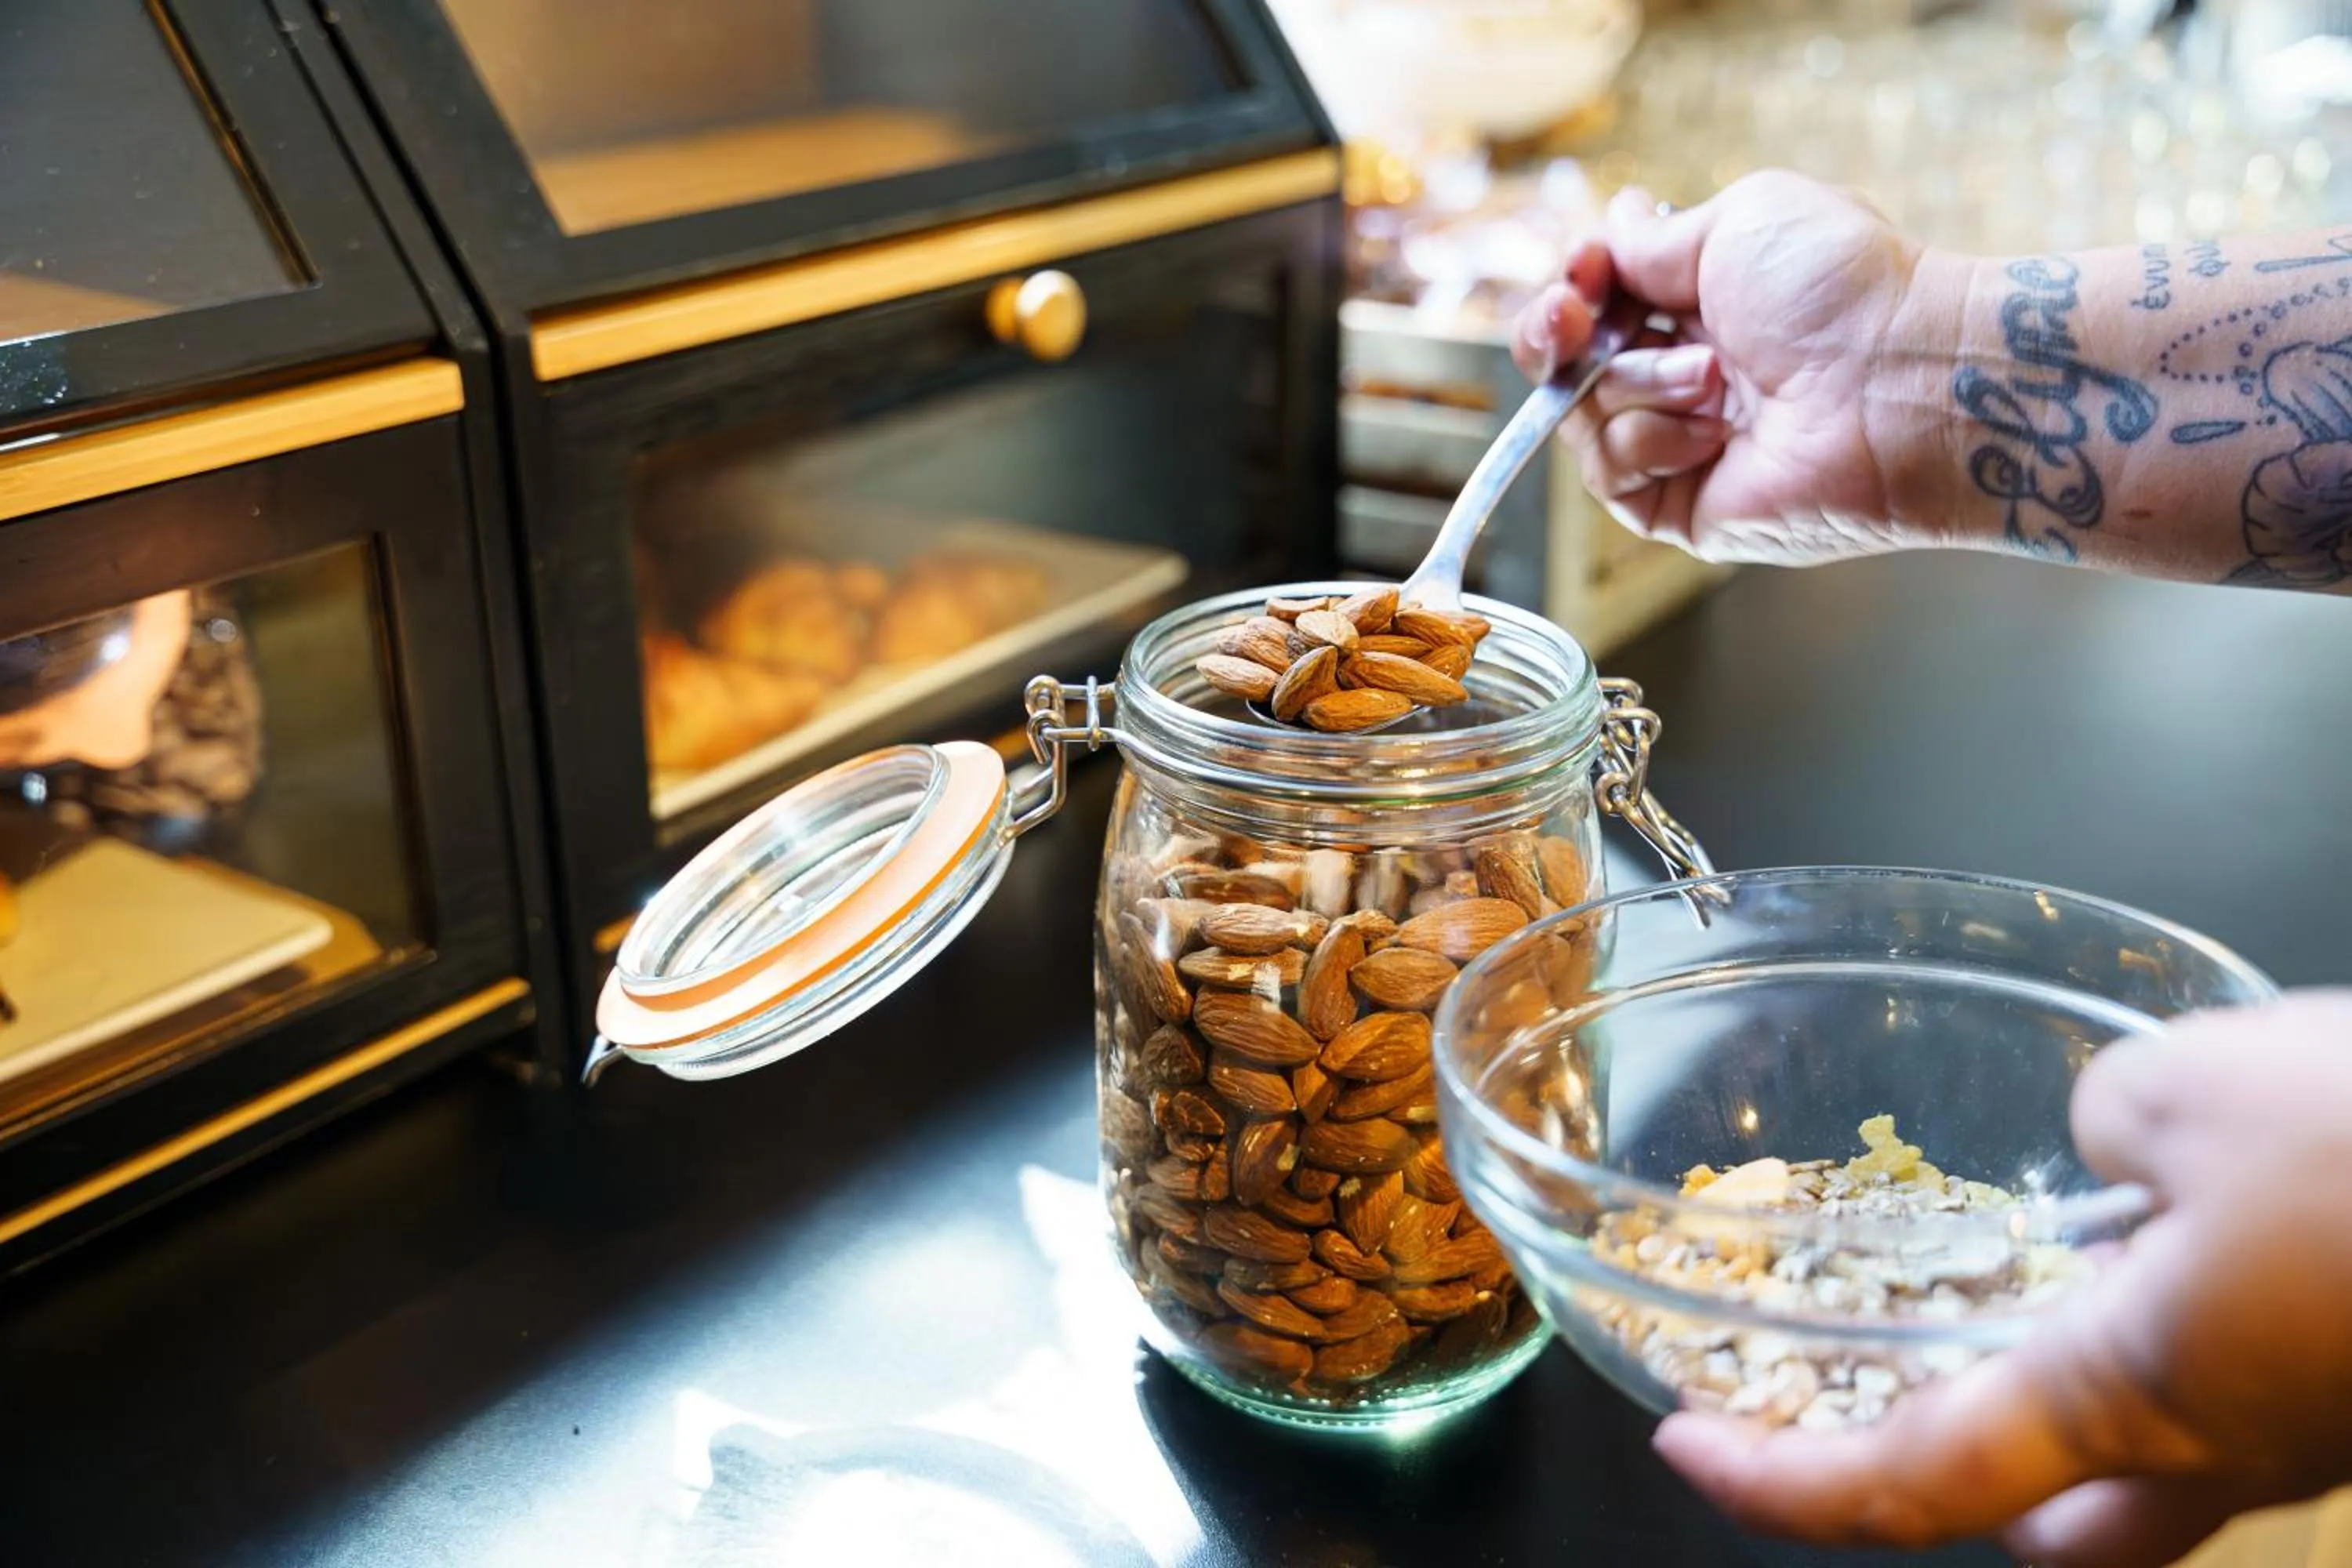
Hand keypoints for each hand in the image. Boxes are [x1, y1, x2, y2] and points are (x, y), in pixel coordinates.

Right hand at [1514, 173, 1955, 565]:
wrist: (1901, 383)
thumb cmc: (1843, 293)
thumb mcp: (1738, 219)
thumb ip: (1653, 237)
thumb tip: (1611, 225)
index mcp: (1700, 303)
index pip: (1592, 299)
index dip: (1572, 283)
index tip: (1584, 269)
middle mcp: (1683, 373)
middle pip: (1563, 360)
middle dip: (1558, 330)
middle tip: (1576, 316)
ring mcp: (1678, 441)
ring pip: (1579, 413)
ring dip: (1637, 382)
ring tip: (1712, 375)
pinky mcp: (1679, 504)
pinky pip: (1611, 472)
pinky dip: (1650, 440)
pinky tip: (1711, 431)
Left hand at [1651, 991, 2351, 1565]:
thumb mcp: (2192, 1089)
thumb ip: (2108, 1125)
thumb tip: (2110, 1147)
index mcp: (2143, 1402)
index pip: (1913, 1489)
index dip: (1785, 1490)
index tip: (1690, 1458)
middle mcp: (2225, 1451)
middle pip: (2047, 1526)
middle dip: (1948, 1483)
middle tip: (1864, 1400)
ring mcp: (2310, 1428)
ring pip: (2144, 1473)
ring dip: (2051, 1408)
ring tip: (1981, 1300)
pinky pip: (2226, 1395)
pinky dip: (2151, 1344)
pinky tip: (2148, 1244)